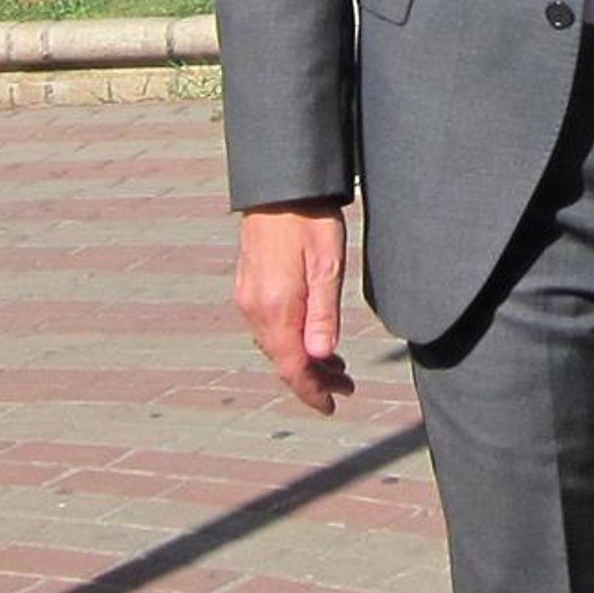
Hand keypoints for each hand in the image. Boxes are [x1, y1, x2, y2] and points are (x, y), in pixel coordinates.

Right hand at [234, 203, 353, 414]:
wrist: (280, 186)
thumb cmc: (311, 221)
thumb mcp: (327, 267)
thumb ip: (323, 316)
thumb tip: (319, 359)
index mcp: (276, 307)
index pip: (292, 367)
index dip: (312, 392)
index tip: (332, 406)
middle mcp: (255, 307)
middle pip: (282, 360)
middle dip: (313, 379)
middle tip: (346, 385)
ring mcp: (247, 297)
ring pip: (275, 345)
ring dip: (303, 360)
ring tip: (335, 365)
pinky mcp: (248, 285)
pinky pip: (267, 327)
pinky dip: (290, 340)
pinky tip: (309, 337)